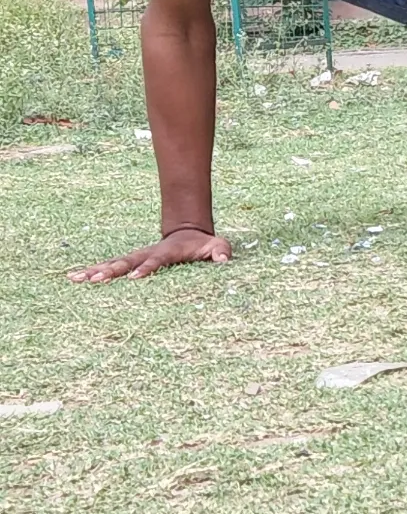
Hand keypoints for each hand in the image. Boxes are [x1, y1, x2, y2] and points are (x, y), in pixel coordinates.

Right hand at [68, 226, 229, 282]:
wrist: (188, 233)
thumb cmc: (204, 244)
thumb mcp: (217, 245)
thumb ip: (221, 251)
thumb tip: (224, 260)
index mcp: (167, 252)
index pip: (155, 261)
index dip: (146, 268)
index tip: (133, 277)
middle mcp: (147, 254)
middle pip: (127, 262)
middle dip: (112, 271)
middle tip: (95, 280)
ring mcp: (136, 257)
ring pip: (113, 263)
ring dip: (95, 271)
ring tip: (75, 278)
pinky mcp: (130, 262)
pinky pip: (110, 267)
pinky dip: (93, 271)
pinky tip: (74, 277)